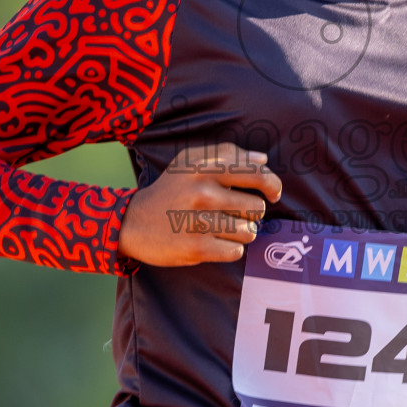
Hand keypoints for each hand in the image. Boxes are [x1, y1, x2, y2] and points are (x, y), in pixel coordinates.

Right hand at [118, 142, 282, 265]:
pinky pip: (236, 251)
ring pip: (249, 232)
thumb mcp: (190, 162)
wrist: (133, 222)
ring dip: (241, 232)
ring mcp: (199, 222)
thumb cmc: (169, 190)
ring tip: (223, 228)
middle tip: (233, 212)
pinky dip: (230, 249)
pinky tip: (215, 241)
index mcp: (203, 168)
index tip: (273, 193)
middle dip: (251, 213)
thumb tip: (263, 160)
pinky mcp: (196, 248)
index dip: (272, 184)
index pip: (255, 174)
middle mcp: (202, 193)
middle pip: (257, 207)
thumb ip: (227, 155)